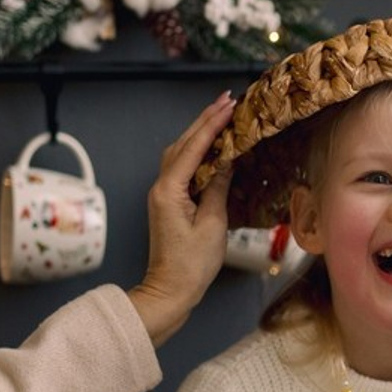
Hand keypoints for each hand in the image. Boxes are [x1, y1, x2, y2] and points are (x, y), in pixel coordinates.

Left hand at [127, 91, 235, 346]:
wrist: (170, 291)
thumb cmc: (191, 265)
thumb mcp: (212, 224)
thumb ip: (218, 187)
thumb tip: (226, 160)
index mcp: (170, 190)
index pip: (193, 148)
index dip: (212, 124)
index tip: (229, 104)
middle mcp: (162, 187)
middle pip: (183, 144)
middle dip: (205, 120)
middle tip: (226, 99)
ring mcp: (163, 194)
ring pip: (181, 153)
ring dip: (200, 133)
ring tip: (221, 115)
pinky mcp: (169, 202)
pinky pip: (183, 168)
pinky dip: (198, 152)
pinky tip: (213, 147)